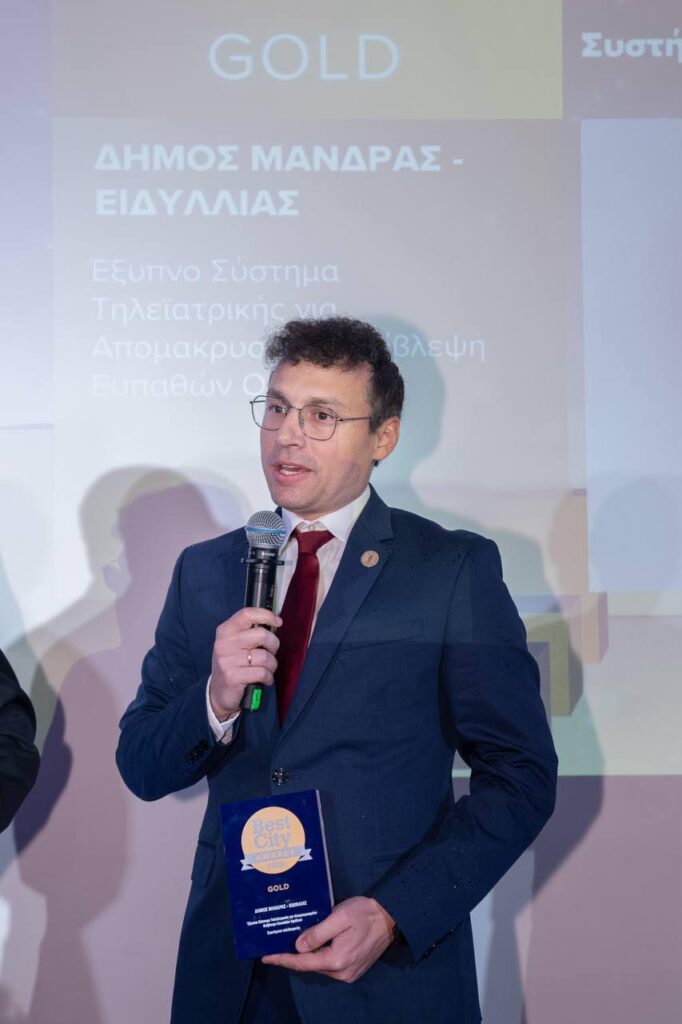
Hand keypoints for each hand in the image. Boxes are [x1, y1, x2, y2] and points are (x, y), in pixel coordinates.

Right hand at [209, 608, 280, 719]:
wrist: (218, 693)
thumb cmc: (232, 665)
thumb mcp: (235, 645)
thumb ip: (250, 632)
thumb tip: (275, 621)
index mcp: (225, 631)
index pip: (247, 614)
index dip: (266, 615)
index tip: (278, 622)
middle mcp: (224, 643)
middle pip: (261, 635)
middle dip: (273, 645)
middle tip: (271, 653)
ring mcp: (227, 660)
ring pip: (265, 657)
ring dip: (272, 665)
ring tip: (267, 670)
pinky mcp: (232, 677)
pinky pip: (262, 673)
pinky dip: (268, 677)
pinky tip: (264, 680)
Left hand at [262, 896, 394, 982]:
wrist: (390, 917)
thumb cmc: (365, 913)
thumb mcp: (340, 917)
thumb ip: (318, 932)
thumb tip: (298, 946)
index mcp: (336, 959)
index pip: (303, 963)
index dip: (283, 959)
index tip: (266, 956)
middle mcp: (342, 971)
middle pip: (310, 965)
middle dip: (293, 956)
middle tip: (276, 945)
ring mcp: (349, 972)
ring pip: (320, 965)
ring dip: (307, 955)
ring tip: (291, 943)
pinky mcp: (354, 969)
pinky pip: (330, 964)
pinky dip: (319, 956)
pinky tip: (312, 945)